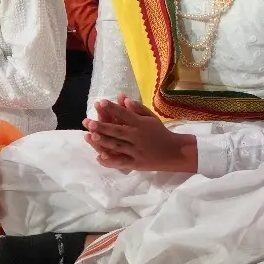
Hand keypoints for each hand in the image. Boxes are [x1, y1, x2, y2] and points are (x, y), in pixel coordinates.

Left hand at [83, 95, 197, 172]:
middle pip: (118, 131)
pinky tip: (99, 158)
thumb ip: (138, 108)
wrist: (174, 152)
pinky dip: (111, 161)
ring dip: (103, 141)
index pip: (124, 114)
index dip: (112, 108)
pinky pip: (122, 162)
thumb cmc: (160, 133)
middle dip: (102, 126)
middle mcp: (137, 137)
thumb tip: (124, 99)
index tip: (100, 102)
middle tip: (89, 122)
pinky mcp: (136, 163)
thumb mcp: (151, 118)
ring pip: (117, 146)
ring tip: (90, 136)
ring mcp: (136, 151)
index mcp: (141, 124)